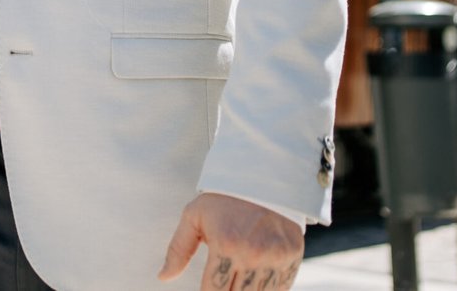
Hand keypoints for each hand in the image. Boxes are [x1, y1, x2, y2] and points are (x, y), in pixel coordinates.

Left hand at [159, 193, 302, 288]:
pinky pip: (281, 289)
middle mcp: (252, 254)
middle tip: (222, 283)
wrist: (263, 176)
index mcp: (225, 244)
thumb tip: (164, 277)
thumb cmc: (223, 198)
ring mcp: (275, 258)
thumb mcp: (194, 216)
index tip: (206, 289)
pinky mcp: (292, 258)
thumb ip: (178, 250)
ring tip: (237, 282)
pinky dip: (268, 290)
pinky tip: (254, 283)